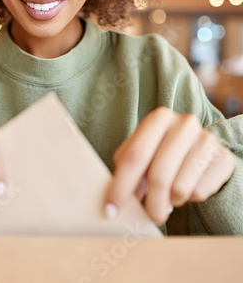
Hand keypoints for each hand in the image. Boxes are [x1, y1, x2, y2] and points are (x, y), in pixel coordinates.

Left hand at [104, 107, 235, 224]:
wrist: (201, 146)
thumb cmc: (162, 150)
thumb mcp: (143, 149)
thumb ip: (127, 167)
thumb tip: (122, 196)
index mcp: (158, 118)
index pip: (134, 157)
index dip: (120, 186)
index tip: (111, 209)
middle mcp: (184, 124)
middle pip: (158, 176)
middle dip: (150, 204)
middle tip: (148, 216)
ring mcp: (206, 140)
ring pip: (179, 188)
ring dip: (171, 201)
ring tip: (170, 194)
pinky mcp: (223, 158)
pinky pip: (200, 192)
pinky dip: (190, 197)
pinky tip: (188, 186)